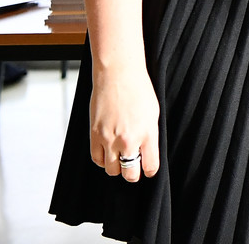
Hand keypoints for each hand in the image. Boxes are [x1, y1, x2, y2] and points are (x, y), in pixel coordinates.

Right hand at [89, 64, 160, 182]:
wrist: (117, 75)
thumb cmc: (138, 90)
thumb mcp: (153, 114)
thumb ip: (150, 136)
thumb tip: (146, 153)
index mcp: (147, 133)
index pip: (150, 166)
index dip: (150, 171)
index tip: (149, 170)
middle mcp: (128, 139)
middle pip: (130, 173)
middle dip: (133, 174)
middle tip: (134, 169)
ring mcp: (109, 138)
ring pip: (112, 169)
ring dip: (117, 167)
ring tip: (121, 159)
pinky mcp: (94, 135)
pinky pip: (96, 159)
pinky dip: (102, 160)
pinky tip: (108, 154)